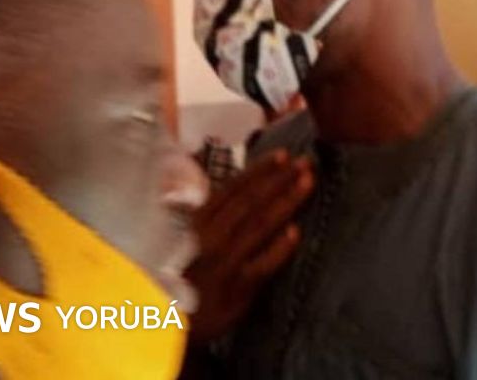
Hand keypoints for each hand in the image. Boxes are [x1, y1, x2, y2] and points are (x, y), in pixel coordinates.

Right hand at [185, 149, 313, 342]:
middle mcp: (210, 237)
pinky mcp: (238, 288)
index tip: (282, 155)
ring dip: (286, 201)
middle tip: (305, 162)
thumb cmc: (180, 273)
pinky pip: (263, 265)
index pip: (233, 188)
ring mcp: (225, 262)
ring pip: (260, 225)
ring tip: (307, 183)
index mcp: (197, 221)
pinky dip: (280, 248)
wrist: (169, 322)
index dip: (259, 170)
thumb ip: (202, 209)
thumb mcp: (182, 237)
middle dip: (280, 179)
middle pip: (251, 202)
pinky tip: (296, 232)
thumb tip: (224, 178)